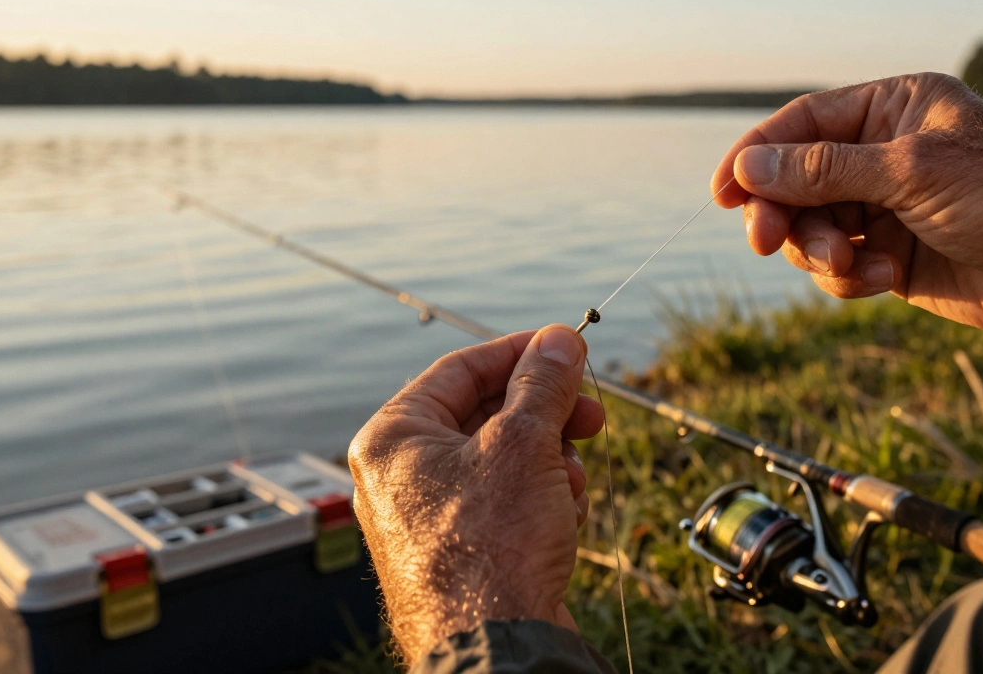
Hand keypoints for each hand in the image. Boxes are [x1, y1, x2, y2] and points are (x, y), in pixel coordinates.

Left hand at [347, 325, 602, 662]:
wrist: (495, 647)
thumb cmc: (489, 548)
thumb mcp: (522, 444)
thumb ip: (542, 384)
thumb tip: (560, 339)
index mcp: (391, 439)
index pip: (460, 369)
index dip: (520, 354)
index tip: (568, 348)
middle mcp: (400, 477)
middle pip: (484, 416)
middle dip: (545, 418)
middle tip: (591, 415)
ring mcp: (428, 519)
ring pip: (502, 462)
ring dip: (548, 464)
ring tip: (569, 484)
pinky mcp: (460, 554)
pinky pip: (504, 504)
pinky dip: (540, 502)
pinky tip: (564, 517)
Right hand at [710, 73, 982, 358]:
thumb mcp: (911, 173)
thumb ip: (824, 171)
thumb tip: (748, 169)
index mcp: (895, 108)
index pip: (804, 123)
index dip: (756, 156)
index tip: (720, 193)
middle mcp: (886, 154)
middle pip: (798, 181)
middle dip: (783, 214)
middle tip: (768, 241)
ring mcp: (888, 208)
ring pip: (814, 229)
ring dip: (820, 252)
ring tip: (850, 267)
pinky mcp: (894, 258)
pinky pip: (841, 268)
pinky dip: (850, 279)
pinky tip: (885, 281)